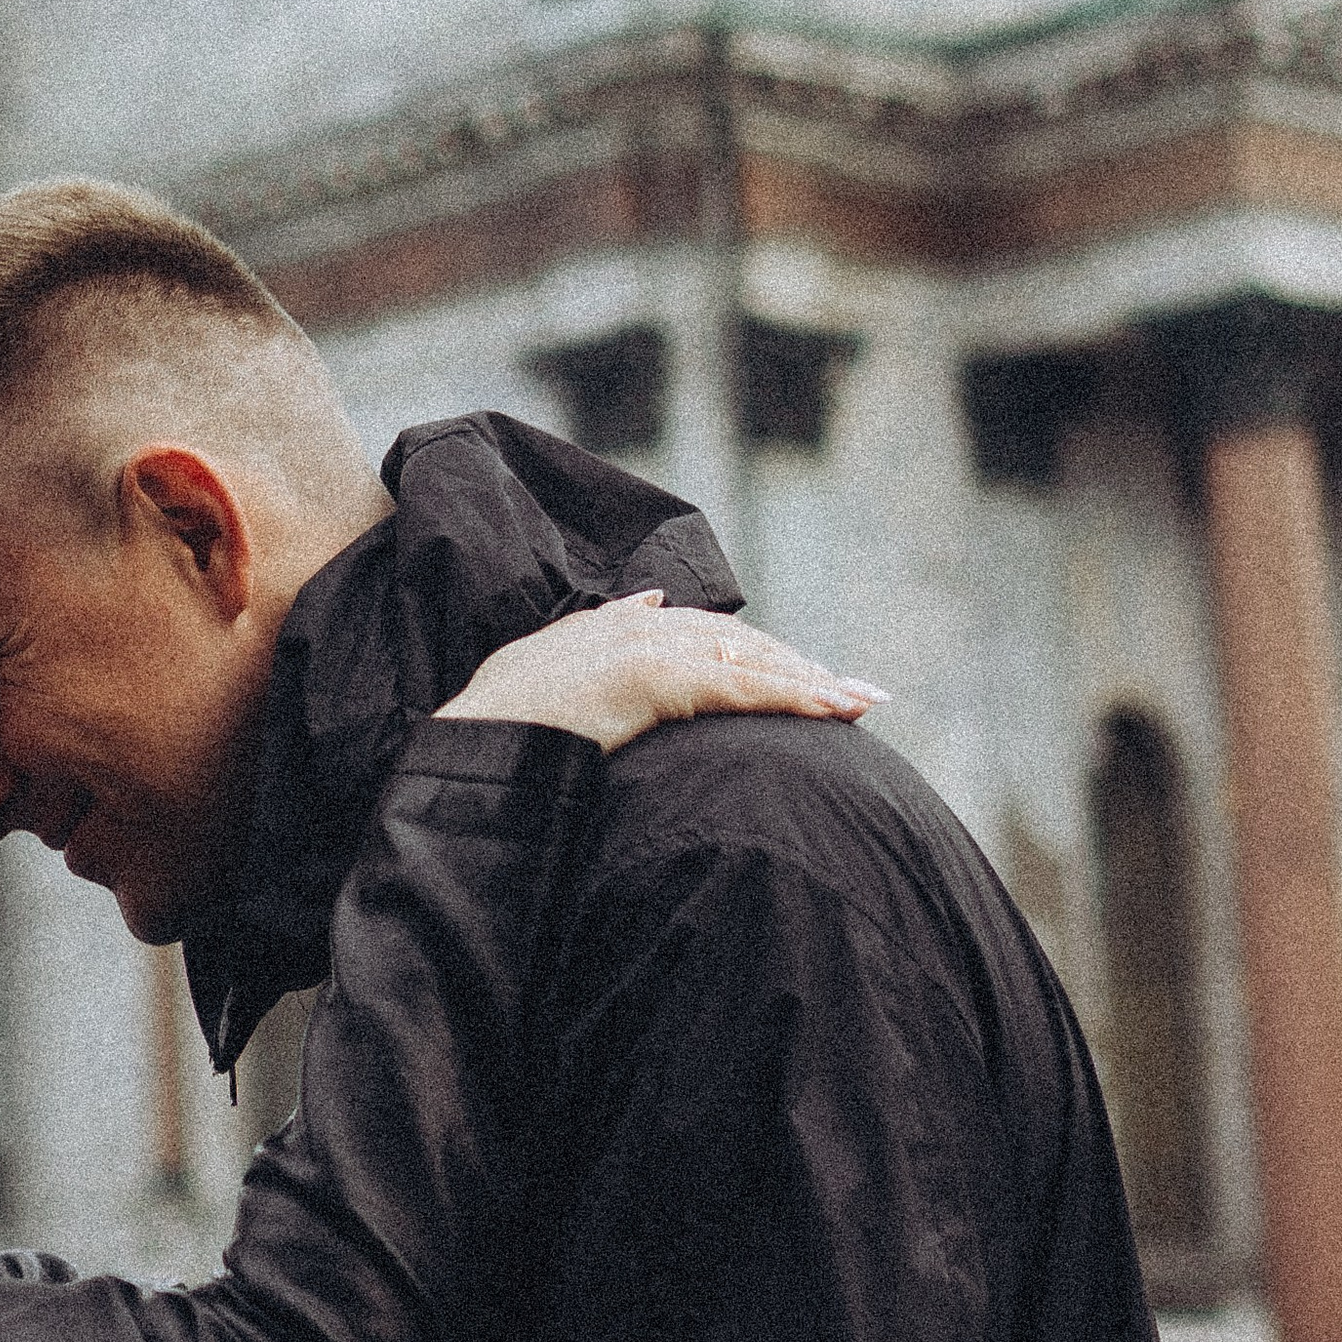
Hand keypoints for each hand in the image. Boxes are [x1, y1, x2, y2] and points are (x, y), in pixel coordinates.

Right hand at [436, 590, 883, 751]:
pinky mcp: (660, 678)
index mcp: (621, 627)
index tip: (806, 677)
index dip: (763, 657)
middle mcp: (644, 628)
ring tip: (863, 703)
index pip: (711, 636)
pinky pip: (744, 687)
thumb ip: (602, 632)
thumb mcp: (553, 665)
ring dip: (813, 683)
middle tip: (861, 692)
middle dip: (803, 669)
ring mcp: (652, 648)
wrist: (478, 740)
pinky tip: (836, 709)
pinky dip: (796, 697)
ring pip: (754, 661)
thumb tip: (648, 602)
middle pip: (745, 643)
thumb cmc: (504, 719)